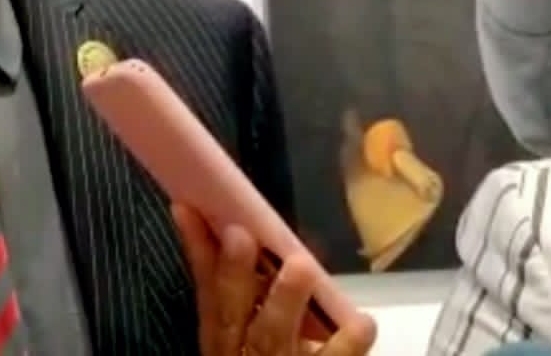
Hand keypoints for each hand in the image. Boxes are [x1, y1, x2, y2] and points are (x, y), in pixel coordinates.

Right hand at [173, 204, 377, 355]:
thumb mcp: (238, 339)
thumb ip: (238, 301)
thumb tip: (237, 237)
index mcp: (224, 345)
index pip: (206, 296)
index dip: (198, 254)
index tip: (188, 209)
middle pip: (234, 315)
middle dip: (234, 275)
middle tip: (241, 235)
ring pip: (276, 338)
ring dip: (285, 302)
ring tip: (299, 268)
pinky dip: (348, 342)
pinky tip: (362, 320)